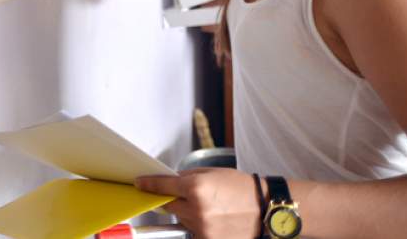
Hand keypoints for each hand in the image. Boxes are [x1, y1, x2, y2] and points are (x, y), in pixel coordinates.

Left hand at [135, 168, 261, 238]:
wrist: (266, 208)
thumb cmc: (241, 187)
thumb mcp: (211, 173)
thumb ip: (187, 178)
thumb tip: (169, 182)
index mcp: (195, 188)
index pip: (162, 187)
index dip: (148, 184)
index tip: (140, 184)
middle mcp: (196, 210)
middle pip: (170, 205)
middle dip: (175, 200)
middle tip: (191, 197)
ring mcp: (203, 228)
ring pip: (182, 220)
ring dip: (189, 214)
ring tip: (212, 209)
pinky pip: (194, 232)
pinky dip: (199, 225)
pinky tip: (216, 220)